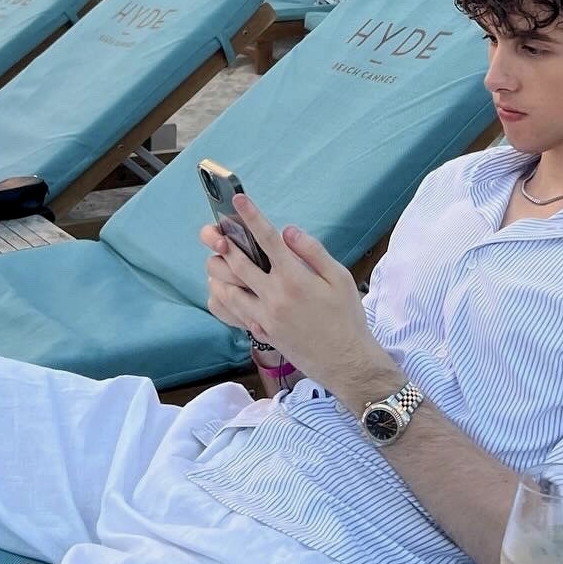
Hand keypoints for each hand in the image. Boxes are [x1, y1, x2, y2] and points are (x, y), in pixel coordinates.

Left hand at [200, 193, 390, 403]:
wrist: (346, 362)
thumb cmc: (347, 317)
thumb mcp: (340, 278)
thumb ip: (312, 251)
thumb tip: (288, 231)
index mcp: (295, 279)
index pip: (268, 240)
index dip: (251, 217)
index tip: (238, 200)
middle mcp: (275, 297)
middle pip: (238, 264)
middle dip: (224, 244)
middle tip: (215, 232)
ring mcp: (265, 318)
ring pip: (229, 291)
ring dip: (220, 273)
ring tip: (217, 259)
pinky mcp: (262, 334)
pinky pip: (234, 314)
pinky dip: (225, 299)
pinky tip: (224, 289)